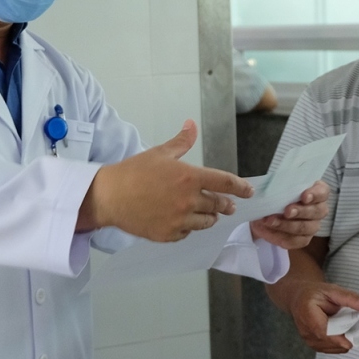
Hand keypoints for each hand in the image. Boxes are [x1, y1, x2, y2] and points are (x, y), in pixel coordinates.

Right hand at [82, 120, 253, 242]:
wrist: (109, 196)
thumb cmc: (132, 173)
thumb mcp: (159, 153)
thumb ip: (181, 141)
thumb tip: (191, 125)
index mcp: (189, 177)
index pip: (225, 183)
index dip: (241, 188)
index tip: (249, 191)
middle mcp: (188, 200)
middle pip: (219, 205)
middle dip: (226, 204)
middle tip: (228, 205)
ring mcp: (179, 220)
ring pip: (206, 221)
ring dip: (209, 216)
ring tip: (208, 213)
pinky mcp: (169, 234)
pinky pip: (188, 232)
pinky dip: (188, 227)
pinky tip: (183, 220)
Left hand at [249, 181, 329, 249]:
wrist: (265, 211)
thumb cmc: (275, 193)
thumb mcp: (274, 186)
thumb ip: (274, 186)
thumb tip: (261, 188)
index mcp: (316, 191)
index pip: (322, 192)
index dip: (315, 195)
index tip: (304, 197)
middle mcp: (319, 209)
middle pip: (317, 212)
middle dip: (301, 211)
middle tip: (286, 211)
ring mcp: (313, 225)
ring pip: (306, 228)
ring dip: (287, 225)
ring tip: (270, 221)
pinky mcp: (303, 239)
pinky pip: (296, 241)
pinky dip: (281, 237)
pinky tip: (269, 231)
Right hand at [288, 282, 358, 353]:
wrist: (299, 298)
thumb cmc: (314, 293)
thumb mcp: (332, 290)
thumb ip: (349, 298)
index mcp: (308, 314)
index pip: (324, 331)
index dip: (339, 338)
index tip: (353, 340)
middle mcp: (306, 330)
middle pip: (330, 342)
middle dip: (345, 337)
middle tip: (355, 327)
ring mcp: (308, 340)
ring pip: (332, 348)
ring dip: (342, 341)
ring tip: (344, 327)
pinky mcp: (312, 345)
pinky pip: (330, 349)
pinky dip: (338, 343)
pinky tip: (339, 333)